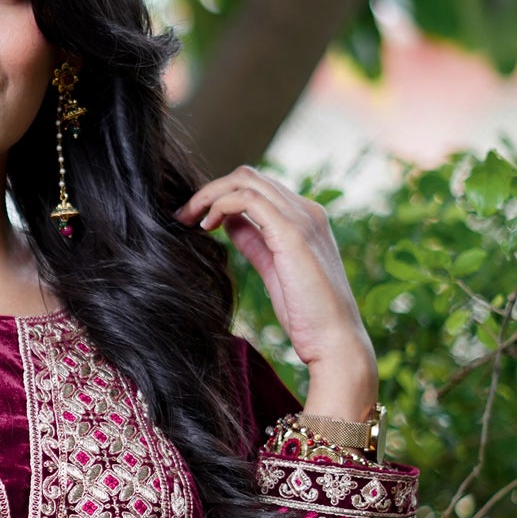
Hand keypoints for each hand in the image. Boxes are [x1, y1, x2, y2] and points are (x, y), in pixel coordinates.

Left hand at [177, 166, 378, 418]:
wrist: (335, 341)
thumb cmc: (307, 314)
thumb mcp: (274, 269)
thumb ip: (255, 242)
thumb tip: (229, 222)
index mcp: (306, 218)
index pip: (259, 187)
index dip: (223, 196)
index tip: (196, 220)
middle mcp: (307, 210)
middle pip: (249, 176)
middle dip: (210, 191)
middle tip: (183, 216)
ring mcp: (302, 218)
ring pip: (246, 180)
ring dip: (209, 194)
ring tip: (189, 218)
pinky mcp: (292, 233)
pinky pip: (247, 199)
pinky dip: (220, 204)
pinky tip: (207, 225)